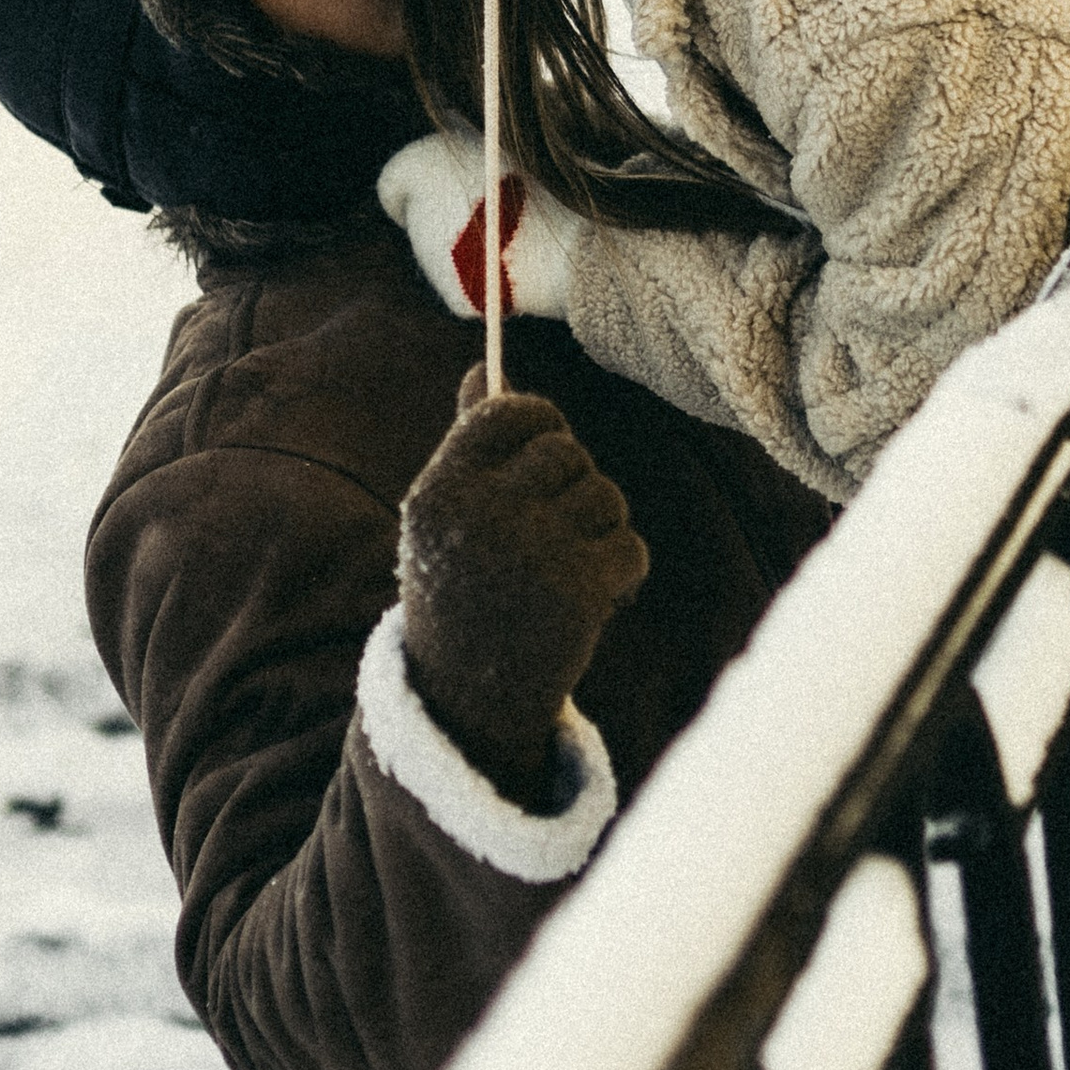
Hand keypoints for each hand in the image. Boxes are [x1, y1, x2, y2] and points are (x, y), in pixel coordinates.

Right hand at [398, 384, 649, 804]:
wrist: (466, 703)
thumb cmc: (461, 591)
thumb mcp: (449, 518)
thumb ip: (469, 443)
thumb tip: (485, 366)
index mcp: (438, 491)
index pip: (507, 411)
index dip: (538, 425)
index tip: (541, 457)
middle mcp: (479, 517)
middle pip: (567, 451)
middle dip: (573, 484)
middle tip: (553, 529)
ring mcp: (528, 554)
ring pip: (605, 496)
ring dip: (599, 529)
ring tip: (564, 570)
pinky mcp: (575, 592)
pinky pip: (630, 546)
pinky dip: (623, 572)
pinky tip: (592, 599)